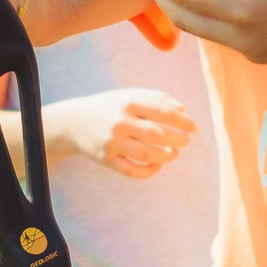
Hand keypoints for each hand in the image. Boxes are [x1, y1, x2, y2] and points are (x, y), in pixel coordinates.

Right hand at [55, 89, 196, 177]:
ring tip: (173, 154)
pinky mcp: (106, 159)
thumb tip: (183, 109)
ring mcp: (112, 142)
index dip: (181, 121)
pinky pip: (131, 170)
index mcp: (129, 102)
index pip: (162, 111)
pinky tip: (157, 166)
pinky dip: (148, 171)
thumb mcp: (130, 95)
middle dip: (177, 139)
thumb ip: (157, 98)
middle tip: (185, 142)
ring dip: (166, 156)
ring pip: (146, 154)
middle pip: (157, 134)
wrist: (74, 122)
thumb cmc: (110, 107)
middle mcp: (120, 121)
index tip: (193, 128)